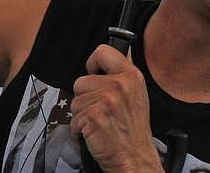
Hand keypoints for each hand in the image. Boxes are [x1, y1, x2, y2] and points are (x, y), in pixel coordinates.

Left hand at [70, 45, 161, 172]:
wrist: (135, 157)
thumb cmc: (133, 130)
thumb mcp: (136, 94)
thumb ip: (120, 78)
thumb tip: (98, 69)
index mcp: (131, 75)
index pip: (102, 52)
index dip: (93, 64)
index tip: (94, 75)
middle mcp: (119, 84)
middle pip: (81, 81)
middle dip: (85, 98)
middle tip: (100, 111)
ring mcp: (106, 100)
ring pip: (75, 101)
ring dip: (81, 115)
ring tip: (98, 122)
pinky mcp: (93, 115)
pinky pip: (73, 119)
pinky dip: (78, 130)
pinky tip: (93, 133)